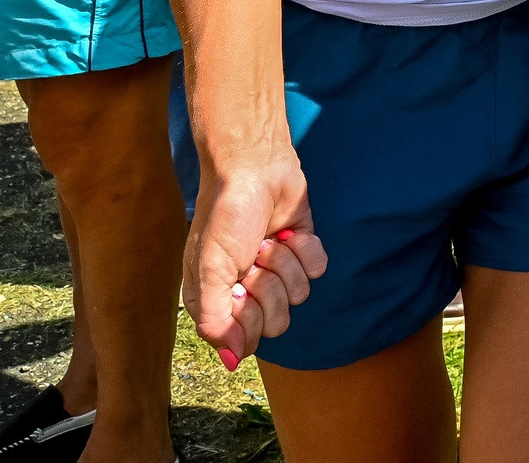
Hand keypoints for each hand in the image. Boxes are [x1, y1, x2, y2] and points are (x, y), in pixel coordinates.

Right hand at [185, 151, 326, 367]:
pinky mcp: (303, 249)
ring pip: (299, 294)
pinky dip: (306, 248)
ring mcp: (278, 270)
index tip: (239, 289)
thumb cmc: (225, 216)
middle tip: (256, 258)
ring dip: (285, 262)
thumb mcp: (209, 271)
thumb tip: (232, 360)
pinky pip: (319, 268)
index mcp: (219, 300)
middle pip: (277, 322)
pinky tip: (291, 231)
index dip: (248, 317)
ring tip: (269, 239)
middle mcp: (248, 290)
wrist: (255, 168)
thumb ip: (215, 320)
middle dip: (270, 287)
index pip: (245, 339)